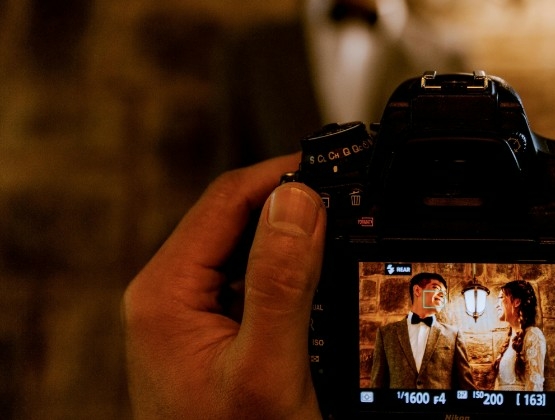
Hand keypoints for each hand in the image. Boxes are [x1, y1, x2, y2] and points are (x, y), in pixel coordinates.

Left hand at [122, 153, 325, 419]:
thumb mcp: (267, 368)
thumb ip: (280, 282)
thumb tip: (298, 200)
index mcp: (166, 292)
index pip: (227, 199)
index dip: (284, 175)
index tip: (336, 167)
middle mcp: (169, 294)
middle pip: (236, 218)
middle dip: (293, 206)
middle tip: (349, 202)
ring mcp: (188, 312)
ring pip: (246, 247)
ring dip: (292, 239)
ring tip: (341, 236)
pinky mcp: (209, 330)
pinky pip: (250, 280)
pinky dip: (287, 272)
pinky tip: (318, 282)